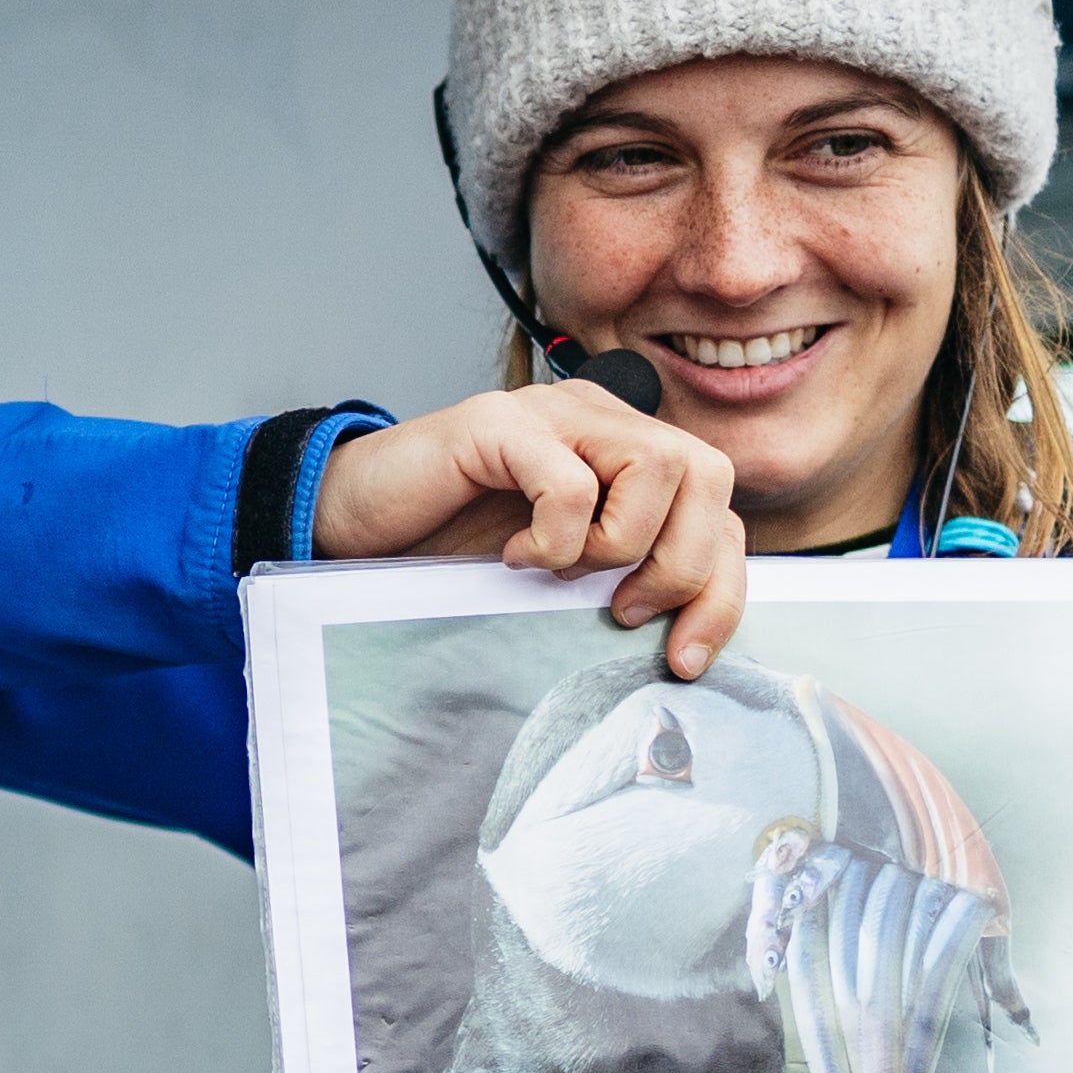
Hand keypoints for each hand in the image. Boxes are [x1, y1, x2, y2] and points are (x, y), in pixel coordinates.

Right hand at [307, 381, 748, 676]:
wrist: (350, 519)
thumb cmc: (447, 548)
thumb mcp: (558, 576)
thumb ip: (621, 578)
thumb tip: (688, 640)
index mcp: (625, 454)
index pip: (720, 509)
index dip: (721, 591)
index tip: (683, 658)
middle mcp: (600, 420)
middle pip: (710, 477)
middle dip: (683, 566)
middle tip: (621, 610)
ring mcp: (552, 414)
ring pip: (658, 467)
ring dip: (621, 545)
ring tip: (560, 570)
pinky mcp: (499, 425)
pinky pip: (569, 480)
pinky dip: (554, 537)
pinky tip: (513, 554)